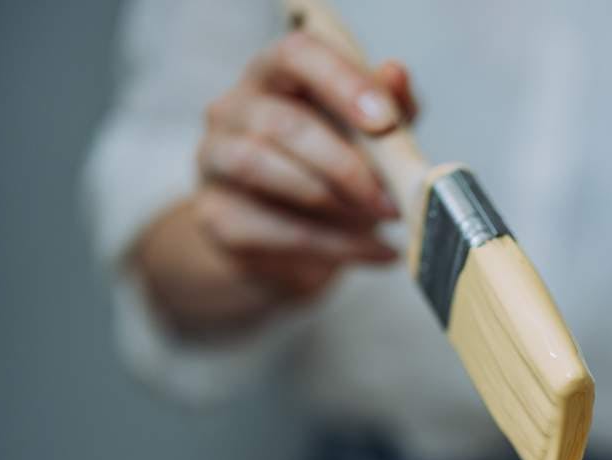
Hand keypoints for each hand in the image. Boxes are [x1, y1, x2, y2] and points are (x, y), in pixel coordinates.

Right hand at [135, 32, 418, 334]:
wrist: (286, 243)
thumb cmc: (331, 172)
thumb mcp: (371, 138)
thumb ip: (390, 108)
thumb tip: (396, 75)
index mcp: (275, 76)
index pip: (296, 55)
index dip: (341, 83)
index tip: (385, 121)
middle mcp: (233, 109)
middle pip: (281, 124)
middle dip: (346, 165)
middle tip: (392, 198)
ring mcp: (215, 162)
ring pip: (262, 170)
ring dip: (334, 202)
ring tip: (382, 222)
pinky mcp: (218, 218)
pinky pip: (278, 231)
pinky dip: (339, 246)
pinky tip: (378, 251)